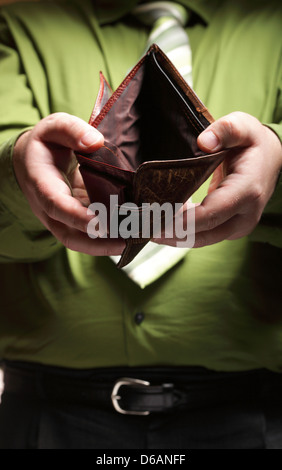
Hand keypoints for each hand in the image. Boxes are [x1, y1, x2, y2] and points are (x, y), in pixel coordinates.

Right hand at [13, 112, 125, 255]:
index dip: (76, 216)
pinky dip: (111, 238)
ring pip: (81, 240)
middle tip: (126, 243)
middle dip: (96, 244)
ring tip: (135, 241)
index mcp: (42, 184)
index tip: (99, 224)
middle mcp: (50, 208)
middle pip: (69, 235)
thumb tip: (96, 142)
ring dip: (106, 245)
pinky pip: (91, 234)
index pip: (56, 205)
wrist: (32, 162)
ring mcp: (63, 219)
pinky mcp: (77, 221)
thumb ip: (71, 130)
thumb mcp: (53, 127)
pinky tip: (133, 234)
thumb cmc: (46, 144)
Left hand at [153, 112, 281, 247]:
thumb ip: (226, 130)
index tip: (154, 218)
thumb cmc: (253, 143)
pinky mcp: (229, 229)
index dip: (181, 220)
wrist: (272, 160)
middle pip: (203, 234)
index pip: (211, 213)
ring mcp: (238, 226)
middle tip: (140, 226)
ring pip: (200, 240)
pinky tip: (160, 223)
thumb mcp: (244, 126)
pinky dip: (180, 232)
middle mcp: (245, 215)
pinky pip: (202, 236)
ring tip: (144, 226)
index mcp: (247, 191)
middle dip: (169, 232)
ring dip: (172, 236)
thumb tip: (204, 141)